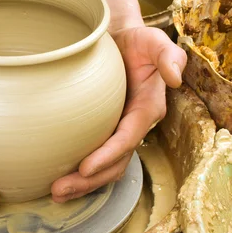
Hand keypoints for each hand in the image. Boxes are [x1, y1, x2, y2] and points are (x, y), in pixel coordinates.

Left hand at [51, 26, 186, 202]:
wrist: (121, 40)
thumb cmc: (137, 40)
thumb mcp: (154, 41)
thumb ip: (169, 56)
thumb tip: (175, 77)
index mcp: (148, 108)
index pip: (128, 137)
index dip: (108, 155)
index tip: (84, 167)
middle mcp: (135, 125)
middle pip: (115, 162)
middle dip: (90, 180)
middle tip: (59, 190)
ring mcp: (120, 130)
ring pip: (106, 167)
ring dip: (83, 183)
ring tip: (56, 192)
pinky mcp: (106, 131)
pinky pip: (96, 157)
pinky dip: (81, 173)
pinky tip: (60, 178)